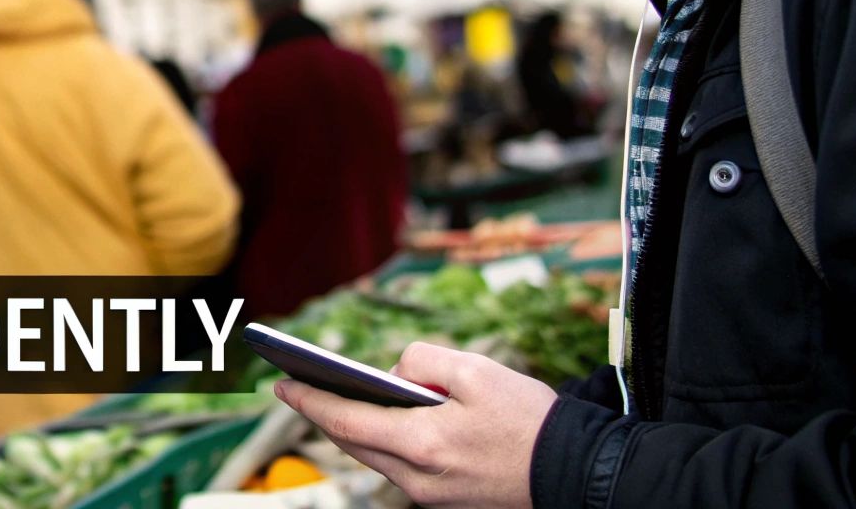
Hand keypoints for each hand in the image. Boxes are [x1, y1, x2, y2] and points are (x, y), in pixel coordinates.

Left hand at [274, 340, 558, 508]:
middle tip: (295, 387)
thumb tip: (394, 371)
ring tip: (330, 398)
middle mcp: (417, 476)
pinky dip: (382, 440)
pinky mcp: (445, 501)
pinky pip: (398, 466)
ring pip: (373, 456)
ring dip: (351, 428)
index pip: (345, 419)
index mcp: (421, 443)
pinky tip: (379, 421)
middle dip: (322, 413)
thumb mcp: (476, 371)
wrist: (576, 473)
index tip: (279, 383)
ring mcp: (429, 495)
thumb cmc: (529, 419)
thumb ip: (423, 361)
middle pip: (352, 441)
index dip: (308, 400)